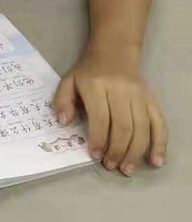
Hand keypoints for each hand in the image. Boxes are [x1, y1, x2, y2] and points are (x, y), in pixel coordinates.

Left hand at [53, 52, 166, 175]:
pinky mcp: (152, 100)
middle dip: (117, 150)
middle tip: (111, 166)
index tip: (95, 155)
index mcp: (96, 85)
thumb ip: (62, 101)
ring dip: (135, 152)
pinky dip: (159, 144)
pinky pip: (159, 123)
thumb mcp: (68, 81)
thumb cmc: (88, 72)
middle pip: (123, 126)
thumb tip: (63, 122)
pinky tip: (155, 161)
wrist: (114, 52)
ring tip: (127, 169)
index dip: (99, 138)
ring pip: (142, 128)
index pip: (100, 117)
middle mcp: (120, 90)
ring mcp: (139, 95)